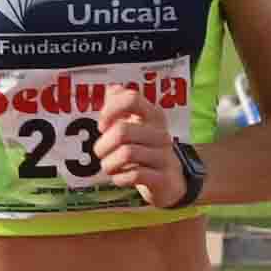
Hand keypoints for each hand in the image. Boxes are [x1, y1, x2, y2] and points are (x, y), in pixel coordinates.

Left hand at [91, 82, 190, 208]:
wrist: (170, 181)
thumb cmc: (146, 150)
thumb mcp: (136, 126)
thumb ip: (121, 106)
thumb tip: (112, 88)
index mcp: (153, 115)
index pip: (131, 99)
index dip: (110, 110)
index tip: (102, 125)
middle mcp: (160, 133)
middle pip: (122, 131)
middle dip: (102, 145)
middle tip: (100, 154)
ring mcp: (164, 156)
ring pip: (126, 154)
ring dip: (109, 164)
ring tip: (109, 167)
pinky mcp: (163, 178)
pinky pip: (135, 175)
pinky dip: (120, 178)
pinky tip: (119, 178)